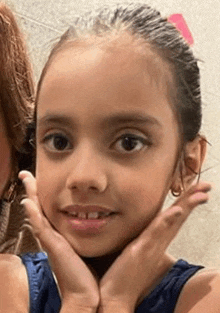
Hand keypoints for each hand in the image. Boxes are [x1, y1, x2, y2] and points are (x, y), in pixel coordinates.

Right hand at [19, 171, 98, 311]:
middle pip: (40, 208)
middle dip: (33, 190)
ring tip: (26, 179)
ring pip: (38, 214)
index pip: (50, 210)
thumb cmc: (89, 273)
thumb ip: (89, 235)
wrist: (86, 295)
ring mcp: (51, 241)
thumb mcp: (87, 248)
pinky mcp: (53, 247)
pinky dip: (34, 215)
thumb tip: (98, 221)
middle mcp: (53, 236)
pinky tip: (29, 202)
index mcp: (61, 235)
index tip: (40, 180)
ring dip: (31, 196)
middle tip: (27, 175)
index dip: (44, 195)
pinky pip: (41, 227)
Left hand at [99, 181, 210, 312]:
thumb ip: (145, 237)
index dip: (187, 202)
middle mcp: (159, 241)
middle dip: (193, 198)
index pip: (176, 216)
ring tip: (201, 193)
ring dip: (187, 206)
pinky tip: (177, 210)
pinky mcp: (142, 249)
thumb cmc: (125, 272)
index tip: (197, 189)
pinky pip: (157, 232)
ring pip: (173, 221)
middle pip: (179, 215)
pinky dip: (168, 220)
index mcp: (158, 239)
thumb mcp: (137, 249)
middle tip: (207, 185)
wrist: (115, 295)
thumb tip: (144, 227)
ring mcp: (152, 245)